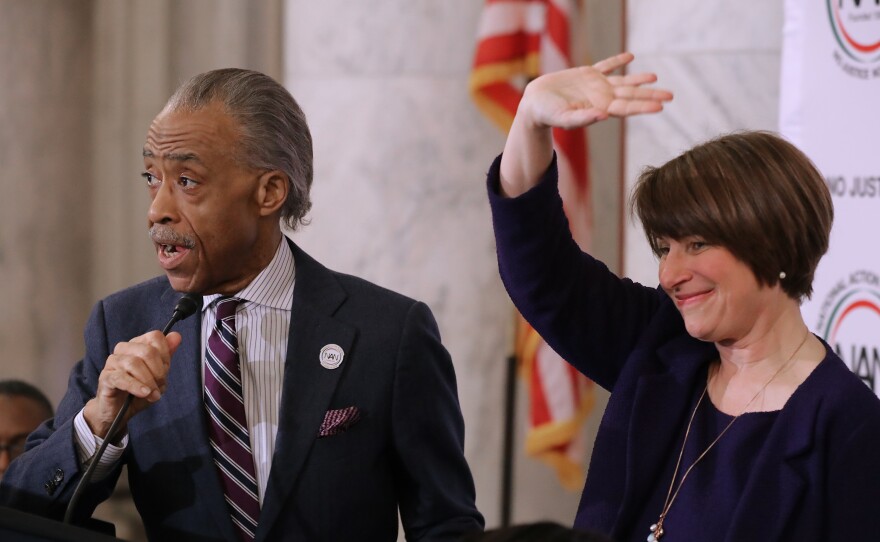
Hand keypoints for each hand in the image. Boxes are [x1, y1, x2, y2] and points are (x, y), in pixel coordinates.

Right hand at [83, 331, 181, 438]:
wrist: (119, 411)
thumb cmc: (139, 391)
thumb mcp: (158, 375)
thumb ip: (167, 355)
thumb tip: (177, 336)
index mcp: (138, 344)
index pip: (155, 337)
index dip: (165, 355)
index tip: (165, 371)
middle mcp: (123, 349)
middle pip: (147, 350)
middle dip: (158, 371)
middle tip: (160, 386)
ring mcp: (112, 362)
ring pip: (134, 363)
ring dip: (148, 381)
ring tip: (153, 395)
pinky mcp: (105, 377)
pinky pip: (121, 377)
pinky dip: (136, 386)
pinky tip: (144, 393)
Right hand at [500, 52, 671, 196]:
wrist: (534, 105)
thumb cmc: (547, 115)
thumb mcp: (564, 118)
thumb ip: (582, 119)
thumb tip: (603, 116)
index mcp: (599, 109)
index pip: (627, 109)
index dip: (643, 107)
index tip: (660, 107)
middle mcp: (601, 98)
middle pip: (631, 96)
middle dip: (651, 96)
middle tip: (671, 96)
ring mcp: (595, 86)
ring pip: (622, 82)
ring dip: (638, 80)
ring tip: (654, 77)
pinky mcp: (585, 75)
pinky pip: (605, 66)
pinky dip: (617, 61)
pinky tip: (630, 56)